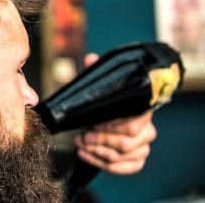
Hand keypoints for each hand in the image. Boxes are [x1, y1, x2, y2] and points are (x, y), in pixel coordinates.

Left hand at [74, 53, 156, 174]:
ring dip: (97, 152)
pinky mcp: (136, 161)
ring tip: (80, 144)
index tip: (94, 123)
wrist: (102, 121)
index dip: (112, 127)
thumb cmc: (103, 104)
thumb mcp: (98, 86)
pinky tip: (86, 155)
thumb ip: (95, 73)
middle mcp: (147, 131)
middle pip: (126, 143)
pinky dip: (102, 164)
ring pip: (123, 156)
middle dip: (100, 140)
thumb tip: (92, 59)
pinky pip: (126, 168)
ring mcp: (142, 148)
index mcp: (141, 111)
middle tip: (83, 136)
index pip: (133, 125)